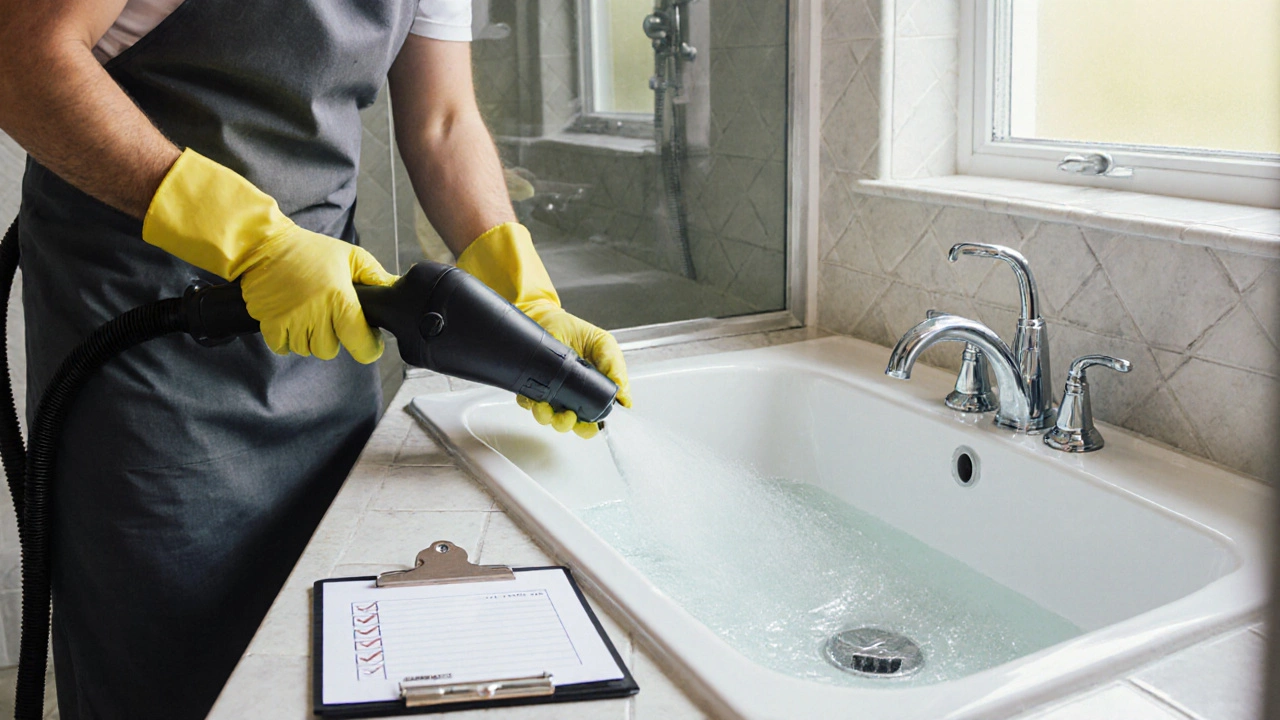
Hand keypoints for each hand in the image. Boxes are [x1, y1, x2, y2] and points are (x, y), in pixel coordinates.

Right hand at [142, 149, 395, 362]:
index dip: (368, 347)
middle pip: (330, 350)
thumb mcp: (350, 255)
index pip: (361, 344)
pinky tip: (291, 318)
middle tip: (328, 317)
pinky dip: (288, 338)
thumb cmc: (310, 250)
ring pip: (307, 350)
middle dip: (333, 337)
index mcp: (340, 299)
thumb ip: (375, 275)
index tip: (368, 340)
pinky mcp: (270, 325)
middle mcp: (316, 314)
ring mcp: (291, 321)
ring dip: (309, 337)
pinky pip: (284, 348)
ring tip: (308, 313)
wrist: (265, 245)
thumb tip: (395, 289)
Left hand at [516, 301, 631, 438]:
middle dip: (567, 425)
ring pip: (547, 418)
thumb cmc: (578, 332)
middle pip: (569, 425)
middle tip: (569, 415)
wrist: (550, 317)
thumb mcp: (604, 345)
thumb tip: (624, 397)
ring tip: (546, 406)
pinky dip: (530, 402)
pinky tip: (533, 394)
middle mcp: (569, 396)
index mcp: (590, 391)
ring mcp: (549, 393)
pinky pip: (527, 402)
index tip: (591, 424)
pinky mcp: (531, 386)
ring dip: (547, 417)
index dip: (591, 427)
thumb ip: (615, 369)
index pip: (592, 420)